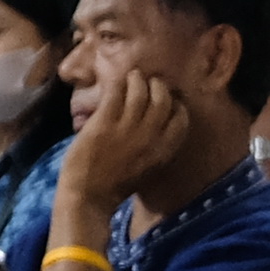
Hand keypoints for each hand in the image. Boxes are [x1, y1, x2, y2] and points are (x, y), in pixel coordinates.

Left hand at [73, 69, 194, 210]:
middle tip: (151, 82)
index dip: (176, 104)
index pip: (180, 119)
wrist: (89, 194)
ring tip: (134, 76)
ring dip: (138, 80)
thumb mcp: (149, 169)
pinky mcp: (105, 122)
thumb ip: (156, 147)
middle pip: (162, 100)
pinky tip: (116, 81)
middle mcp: (151, 137)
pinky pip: (116, 94)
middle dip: (158, 87)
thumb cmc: (117, 186)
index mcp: (164, 151)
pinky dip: (118, 84)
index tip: (169, 98)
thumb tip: (156, 123)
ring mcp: (127, 128)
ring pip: (140, 92)